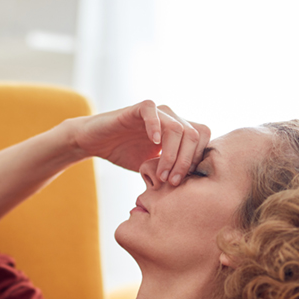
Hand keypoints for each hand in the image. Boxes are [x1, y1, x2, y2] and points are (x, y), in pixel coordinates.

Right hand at [70, 100, 210, 184]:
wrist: (96, 142)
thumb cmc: (125, 153)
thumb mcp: (153, 166)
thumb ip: (171, 170)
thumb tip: (190, 190)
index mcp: (178, 131)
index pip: (202, 139)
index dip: (196, 160)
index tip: (182, 181)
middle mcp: (171, 118)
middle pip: (194, 135)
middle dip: (186, 162)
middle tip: (172, 182)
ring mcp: (156, 112)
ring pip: (177, 128)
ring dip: (172, 155)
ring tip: (161, 174)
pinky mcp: (137, 109)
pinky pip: (152, 112)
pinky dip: (155, 128)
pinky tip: (152, 145)